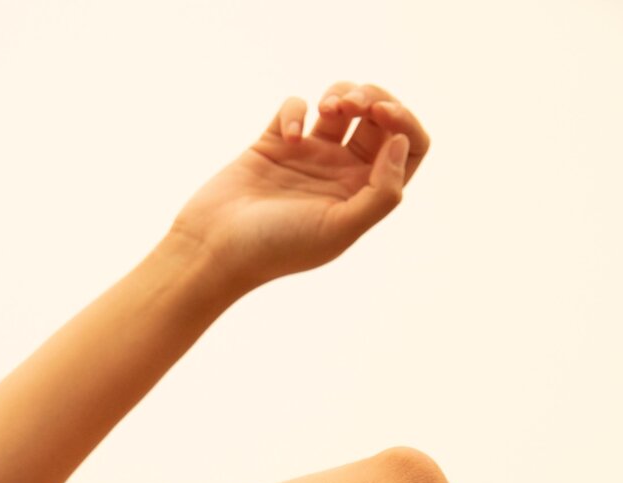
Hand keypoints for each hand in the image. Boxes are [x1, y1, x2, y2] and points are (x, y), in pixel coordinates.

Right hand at [170, 82, 429, 296]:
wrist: (214, 249)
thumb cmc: (276, 246)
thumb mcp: (339, 229)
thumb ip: (382, 193)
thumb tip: (401, 143)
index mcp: (362, 195)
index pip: (407, 149)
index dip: (405, 123)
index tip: (381, 115)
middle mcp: (340, 174)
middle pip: (379, 118)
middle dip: (373, 97)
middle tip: (352, 105)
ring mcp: (308, 157)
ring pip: (341, 103)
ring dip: (341, 92)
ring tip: (327, 108)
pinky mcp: (275, 143)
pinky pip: (297, 107)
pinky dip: (296, 111)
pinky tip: (288, 138)